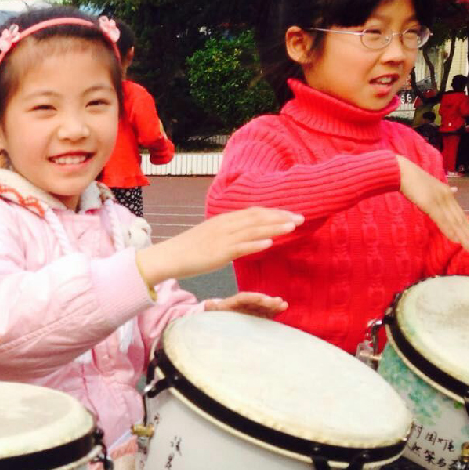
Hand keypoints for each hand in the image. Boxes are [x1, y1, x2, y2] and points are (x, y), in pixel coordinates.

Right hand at [136, 208, 302, 286]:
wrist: (169, 257)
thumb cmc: (189, 250)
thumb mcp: (211, 236)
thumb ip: (229, 233)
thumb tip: (246, 235)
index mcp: (224, 220)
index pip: (254, 212)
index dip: (274, 212)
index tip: (291, 214)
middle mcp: (225, 225)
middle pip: (257, 218)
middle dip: (280, 217)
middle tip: (301, 218)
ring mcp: (222, 238)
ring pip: (252, 230)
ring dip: (274, 227)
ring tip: (292, 227)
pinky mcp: (218, 253)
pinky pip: (240, 247)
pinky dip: (256, 243)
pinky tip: (269, 242)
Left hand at [204, 291, 287, 317]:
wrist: (220, 318)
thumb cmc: (217, 314)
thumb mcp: (214, 312)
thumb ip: (212, 308)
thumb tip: (207, 304)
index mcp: (234, 302)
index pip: (244, 298)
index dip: (253, 297)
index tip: (262, 298)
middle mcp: (244, 304)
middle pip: (256, 301)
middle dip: (267, 301)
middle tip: (278, 301)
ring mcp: (251, 308)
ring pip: (263, 305)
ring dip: (273, 305)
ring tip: (284, 305)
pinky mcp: (256, 314)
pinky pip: (266, 311)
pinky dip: (274, 310)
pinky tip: (283, 308)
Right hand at [397, 155, 468, 249]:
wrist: (402, 172)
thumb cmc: (412, 179)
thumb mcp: (432, 185)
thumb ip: (444, 190)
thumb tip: (455, 190)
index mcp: (447, 193)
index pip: (460, 214)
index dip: (466, 226)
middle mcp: (447, 197)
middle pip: (460, 220)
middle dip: (468, 234)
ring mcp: (439, 201)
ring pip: (454, 222)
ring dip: (463, 236)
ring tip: (468, 247)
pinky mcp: (430, 204)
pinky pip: (442, 220)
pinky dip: (449, 230)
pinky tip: (455, 239)